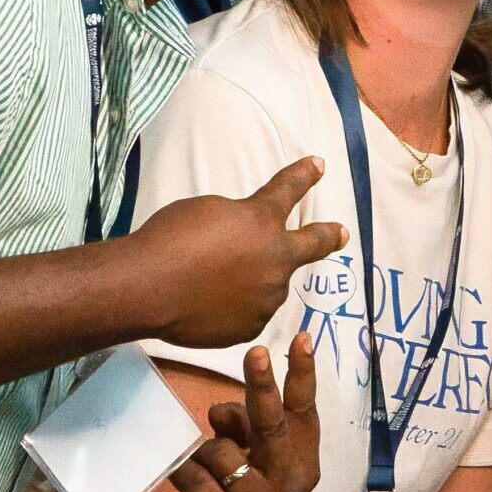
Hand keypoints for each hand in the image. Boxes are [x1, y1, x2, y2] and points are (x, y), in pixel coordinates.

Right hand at [133, 158, 346, 346]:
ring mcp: (267, 297)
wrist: (150, 288)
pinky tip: (208, 304)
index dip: (305, 175)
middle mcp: (276, 259)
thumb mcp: (208, 211)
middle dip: (329, 236)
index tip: (319, 166)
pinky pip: (248, 312)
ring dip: (256, 280)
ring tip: (217, 281)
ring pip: (270, 284)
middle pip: (312, 244)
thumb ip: (237, 220)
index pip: (289, 189)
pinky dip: (234, 307)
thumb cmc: (170, 239)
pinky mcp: (251, 326)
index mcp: (262, 220)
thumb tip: (245, 235)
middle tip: (341, 234)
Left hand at [158, 334, 323, 491]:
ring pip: (222, 450)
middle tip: (255, 352)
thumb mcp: (250, 458)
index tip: (301, 337)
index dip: (303, 373)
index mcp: (302, 461)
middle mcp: (291, 482)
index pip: (304, 410)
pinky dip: (183, 473)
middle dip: (262, 386)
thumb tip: (222, 411)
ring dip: (204, 455)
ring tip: (208, 477)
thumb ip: (247, 429)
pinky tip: (188, 487)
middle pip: (272, 423)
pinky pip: (194, 475)